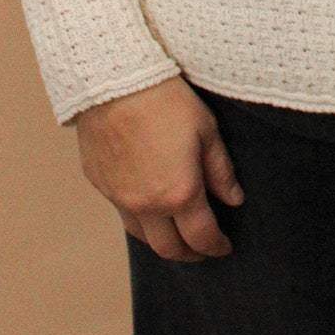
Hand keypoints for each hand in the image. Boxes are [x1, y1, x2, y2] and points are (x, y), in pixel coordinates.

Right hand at [74, 75, 244, 261]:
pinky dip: (139, 217)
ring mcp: (119, 198)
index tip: (225, 247)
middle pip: (169, 249)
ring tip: (175, 234)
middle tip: (202, 249)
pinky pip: (122, 212)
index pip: (202, 237)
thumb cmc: (165, 100)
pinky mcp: (100, 184)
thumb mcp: (206, 130)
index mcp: (179, 194)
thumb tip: (234, 199)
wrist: (113, 80)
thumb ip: (221, 171)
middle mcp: (146, 205)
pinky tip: (148, 204)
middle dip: (189, 254)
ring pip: (142, 237)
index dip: (217, 246)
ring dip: (162, 241)